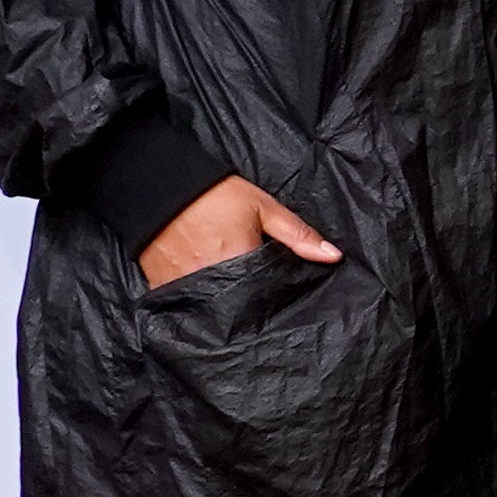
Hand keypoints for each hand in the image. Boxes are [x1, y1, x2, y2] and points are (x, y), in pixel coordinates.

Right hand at [138, 174, 338, 289]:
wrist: (162, 187)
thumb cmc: (216, 195)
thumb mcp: (264, 208)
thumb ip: (299, 235)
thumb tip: (334, 256)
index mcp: (238, 261)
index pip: (265, 296)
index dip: (274, 302)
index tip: (282, 304)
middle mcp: (210, 279)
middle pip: (238, 306)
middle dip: (250, 308)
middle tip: (259, 306)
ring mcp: (183, 285)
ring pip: (212, 308)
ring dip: (225, 307)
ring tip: (235, 306)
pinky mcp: (163, 286)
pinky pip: (186, 305)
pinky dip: (198, 304)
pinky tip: (208, 300)